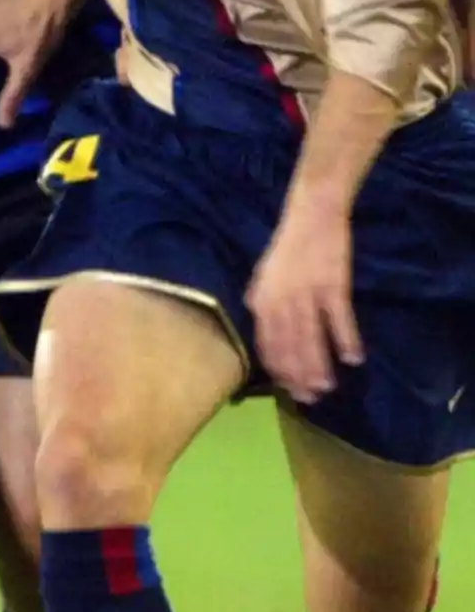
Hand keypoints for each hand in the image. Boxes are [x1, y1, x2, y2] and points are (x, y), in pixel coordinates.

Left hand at [245, 194, 364, 404]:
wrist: (312, 214)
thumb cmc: (288, 245)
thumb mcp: (264, 272)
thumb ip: (259, 300)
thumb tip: (258, 326)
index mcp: (262, 299)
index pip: (266, 344)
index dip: (277, 369)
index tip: (288, 389)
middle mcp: (281, 301)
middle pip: (289, 347)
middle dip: (298, 376)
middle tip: (310, 397)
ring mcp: (307, 294)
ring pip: (311, 339)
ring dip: (319, 366)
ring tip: (328, 386)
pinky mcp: (333, 285)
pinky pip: (339, 320)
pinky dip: (346, 340)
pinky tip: (353, 358)